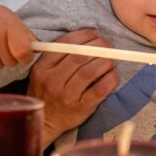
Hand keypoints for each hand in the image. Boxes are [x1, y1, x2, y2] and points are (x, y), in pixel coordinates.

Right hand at [27, 28, 117, 147]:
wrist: (47, 121)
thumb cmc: (49, 91)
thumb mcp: (45, 71)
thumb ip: (61, 53)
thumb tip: (93, 34)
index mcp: (42, 68)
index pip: (65, 44)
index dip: (84, 35)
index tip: (95, 33)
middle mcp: (52, 81)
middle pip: (79, 56)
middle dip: (98, 46)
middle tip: (108, 44)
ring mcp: (67, 96)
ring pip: (90, 72)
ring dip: (105, 61)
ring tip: (112, 58)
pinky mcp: (81, 108)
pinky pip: (99, 89)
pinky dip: (110, 79)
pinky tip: (113, 74)